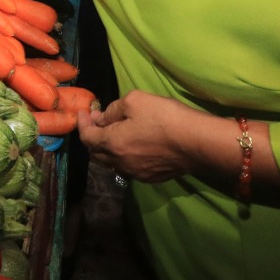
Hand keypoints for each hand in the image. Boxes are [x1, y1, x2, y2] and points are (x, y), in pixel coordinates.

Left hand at [76, 90, 211, 183]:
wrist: (196, 143)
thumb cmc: (164, 118)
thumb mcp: (135, 101)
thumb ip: (113, 110)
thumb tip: (102, 118)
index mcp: (112, 144)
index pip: (86, 137)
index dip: (82, 124)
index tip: (84, 112)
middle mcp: (119, 163)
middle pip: (95, 153)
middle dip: (92, 136)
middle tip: (97, 121)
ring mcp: (135, 173)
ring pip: (111, 162)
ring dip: (107, 148)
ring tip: (113, 132)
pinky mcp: (151, 178)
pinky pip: (128, 168)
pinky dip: (123, 156)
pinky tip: (132, 145)